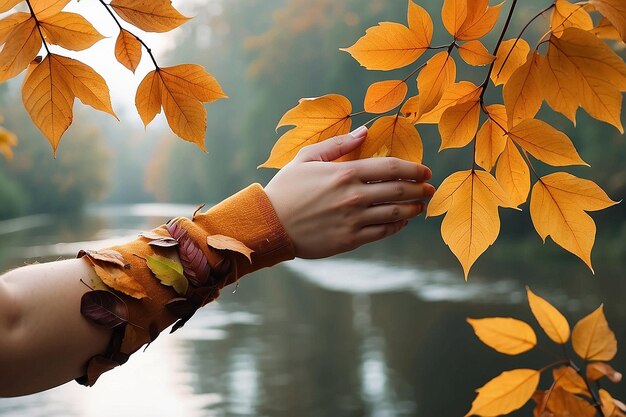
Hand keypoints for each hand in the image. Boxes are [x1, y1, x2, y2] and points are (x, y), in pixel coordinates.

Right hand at [264, 126, 434, 258]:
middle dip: (420, 188)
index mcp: (345, 173)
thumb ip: (338, 144)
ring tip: (421, 205)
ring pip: (395, 213)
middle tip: (430, 188)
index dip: (413, 168)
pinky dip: (397, 226)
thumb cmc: (287, 188)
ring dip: (413, 208)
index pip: (390, 167)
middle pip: (399, 190)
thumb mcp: (307, 158)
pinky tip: (402, 221)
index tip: (425, 170)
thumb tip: (364, 131)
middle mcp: (354, 196)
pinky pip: (382, 232)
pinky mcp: (350, 239)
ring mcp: (353, 219)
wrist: (270, 224)